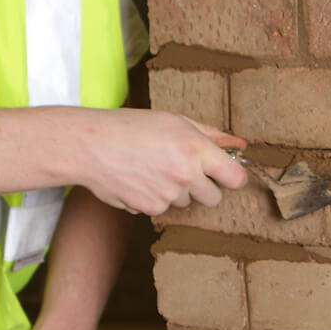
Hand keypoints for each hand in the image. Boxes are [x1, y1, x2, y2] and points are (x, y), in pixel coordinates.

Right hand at [73, 109, 247, 215]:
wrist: (90, 145)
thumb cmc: (131, 127)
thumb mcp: (174, 121)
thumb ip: (211, 134)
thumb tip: (240, 143)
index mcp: (196, 148)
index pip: (236, 177)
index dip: (231, 176)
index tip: (223, 173)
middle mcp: (185, 174)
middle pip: (214, 197)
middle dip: (204, 187)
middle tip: (182, 169)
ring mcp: (168, 195)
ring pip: (186, 203)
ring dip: (177, 191)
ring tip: (152, 169)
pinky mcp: (150, 209)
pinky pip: (164, 208)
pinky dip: (154, 198)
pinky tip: (139, 179)